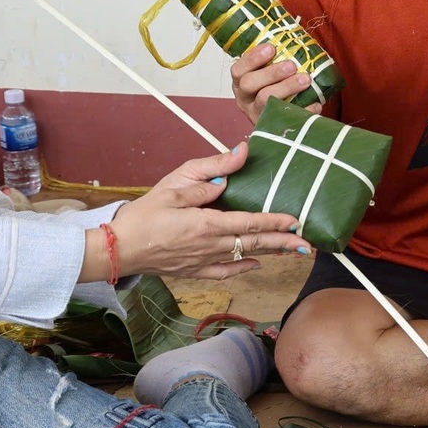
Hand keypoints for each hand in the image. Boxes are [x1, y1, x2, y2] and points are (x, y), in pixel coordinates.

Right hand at [86, 144, 303, 280]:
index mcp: (207, 223)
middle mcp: (210, 246)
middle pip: (255, 243)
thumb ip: (210, 171)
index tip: (297, 221)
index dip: (276, 222)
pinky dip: (244, 268)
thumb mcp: (174, 185)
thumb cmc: (143, 215)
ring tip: (294, 252)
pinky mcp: (194, 271)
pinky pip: (225, 272)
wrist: (117, 249)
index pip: (251, 222)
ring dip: (271, 253)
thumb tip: (240, 155)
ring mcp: (203, 262)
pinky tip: (258, 264)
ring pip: (245, 257)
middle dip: (285, 243)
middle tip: (309, 244)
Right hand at [230, 42, 320, 122]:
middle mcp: (244, 98)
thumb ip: (273, 59)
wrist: (277, 123)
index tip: (271, 48)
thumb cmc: (272, 90)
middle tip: (291, 65)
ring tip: (305, 79)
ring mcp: (256, 113)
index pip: (238, 69)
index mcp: (241, 82)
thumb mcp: (265, 74)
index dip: (253, 58)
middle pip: (250, 84)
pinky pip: (286, 119)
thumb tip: (294, 33)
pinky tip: (315, 103)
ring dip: (286, 88)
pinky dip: (302, 110)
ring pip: (265, 100)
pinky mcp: (271, 126)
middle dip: (271, 73)